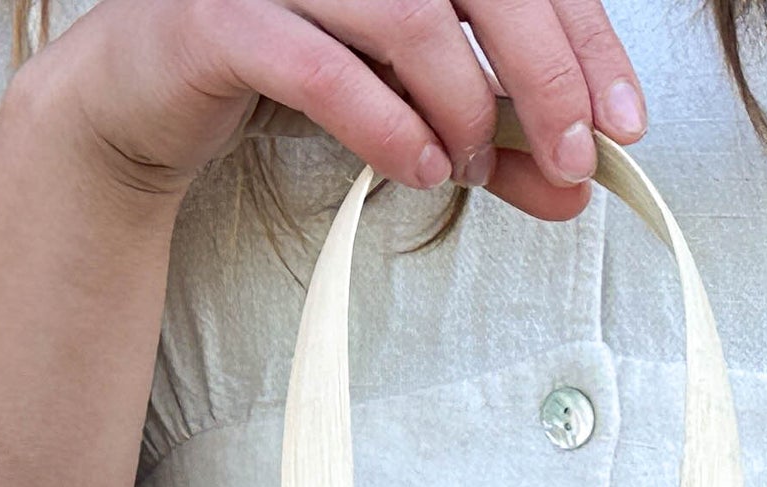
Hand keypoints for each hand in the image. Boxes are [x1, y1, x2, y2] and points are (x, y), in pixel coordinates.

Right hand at [18, 0, 645, 218]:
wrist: (141, 102)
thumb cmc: (280, 80)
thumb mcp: (408, 110)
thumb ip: (493, 144)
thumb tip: (576, 188)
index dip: (584, 41)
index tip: (625, 124)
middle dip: (545, 75)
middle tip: (576, 158)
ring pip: (412, 14)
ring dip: (463, 106)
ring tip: (469, 166)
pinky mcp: (220, 18)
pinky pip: (324, 68)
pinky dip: (388, 125)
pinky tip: (419, 170)